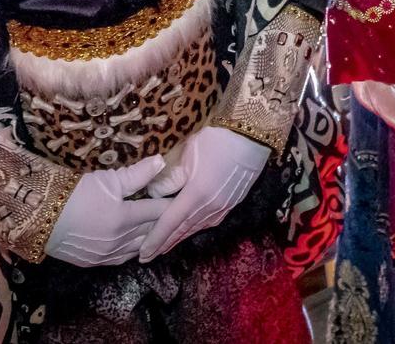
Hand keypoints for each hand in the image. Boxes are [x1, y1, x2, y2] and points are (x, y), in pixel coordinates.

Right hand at [44, 155, 169, 267]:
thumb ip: (136, 174)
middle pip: (151, 232)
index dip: (170, 203)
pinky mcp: (95, 262)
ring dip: (149, 239)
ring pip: (139, 249)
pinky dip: (132, 250)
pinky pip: (122, 258)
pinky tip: (134, 244)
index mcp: (125, 218)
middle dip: (163, 222)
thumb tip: (161, 162)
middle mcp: (120, 240)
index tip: (182, 197)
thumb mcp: (107, 180)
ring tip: (158, 230)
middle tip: (174, 213)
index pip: (158, 211)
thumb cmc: (74, 194)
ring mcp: (108, 254)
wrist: (40, 217)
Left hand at [137, 126, 270, 260]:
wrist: (252, 136)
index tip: (142, 254)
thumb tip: (154, 194)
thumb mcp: (187, 154)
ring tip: (162, 248)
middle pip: (182, 231)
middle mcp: (210, 207)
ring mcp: (222, 208)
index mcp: (197, 194)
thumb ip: (169, 178)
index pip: (170, 223)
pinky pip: (207, 223)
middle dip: (163, 245)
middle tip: (146, 258)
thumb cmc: (217, 140)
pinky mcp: (230, 205)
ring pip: (195, 229)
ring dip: (177, 240)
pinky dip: (192, 230)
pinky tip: (187, 231)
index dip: (155, 239)